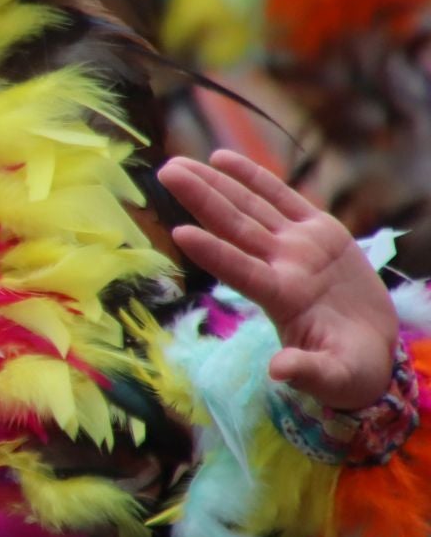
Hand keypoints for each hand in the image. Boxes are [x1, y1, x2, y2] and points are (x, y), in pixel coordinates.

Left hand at [159, 150, 398, 409]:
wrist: (372, 353)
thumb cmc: (348, 372)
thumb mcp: (333, 377)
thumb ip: (307, 371)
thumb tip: (279, 372)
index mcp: (282, 299)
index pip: (240, 271)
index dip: (213, 253)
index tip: (179, 232)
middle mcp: (282, 266)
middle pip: (234, 227)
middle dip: (201, 198)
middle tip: (165, 172)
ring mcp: (298, 247)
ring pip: (250, 207)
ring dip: (215, 183)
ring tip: (178, 163)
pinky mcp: (320, 232)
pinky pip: (281, 197)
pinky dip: (254, 177)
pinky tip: (221, 159)